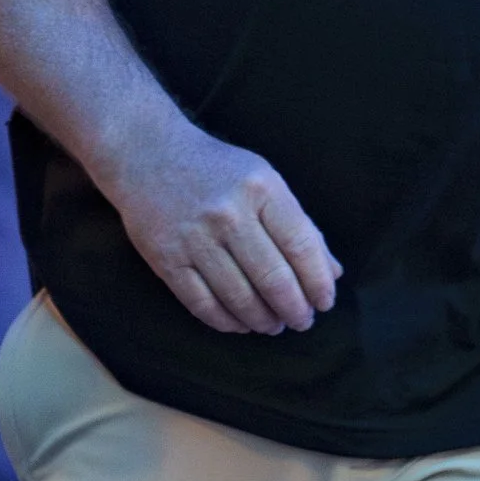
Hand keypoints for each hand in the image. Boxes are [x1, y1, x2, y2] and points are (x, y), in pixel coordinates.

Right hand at [110, 119, 339, 335]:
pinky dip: (227, 322)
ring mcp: (195, 238)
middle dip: (295, 310)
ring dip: (263, 321)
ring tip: (274, 325)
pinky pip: (202, 304)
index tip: (324, 302)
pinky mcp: (167, 259)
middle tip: (302, 322)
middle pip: (273, 279)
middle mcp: (228, 214)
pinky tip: (241, 324)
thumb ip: (299, 225)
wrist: (147, 155)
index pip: (301, 247)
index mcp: (260, 189)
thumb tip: (331, 272)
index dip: (318, 283)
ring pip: (239, 298)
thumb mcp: (264, 181)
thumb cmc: (216, 170)